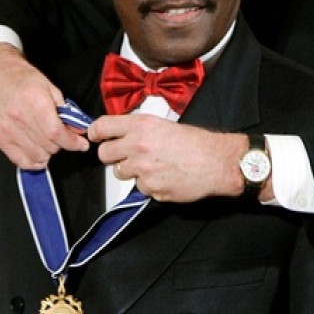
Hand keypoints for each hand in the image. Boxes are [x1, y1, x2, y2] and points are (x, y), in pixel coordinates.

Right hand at [0, 43, 88, 167]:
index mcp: (34, 102)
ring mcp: (7, 131)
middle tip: (63, 136)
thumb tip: (77, 130)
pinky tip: (38, 153)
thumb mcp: (49, 87)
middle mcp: (19, 118)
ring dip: (48, 152)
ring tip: (49, 141)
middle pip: (48, 145)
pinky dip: (33, 161)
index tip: (81, 144)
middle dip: (62, 144)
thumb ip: (65, 110)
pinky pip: (20, 160)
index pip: (56, 132)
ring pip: (37, 156)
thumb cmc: (22, 79)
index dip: (72, 142)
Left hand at [88, 114, 246, 201]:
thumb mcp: (164, 124)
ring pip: (120, 173)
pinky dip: (149, 184)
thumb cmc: (197, 142)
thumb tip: (121, 135)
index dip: (96, 132)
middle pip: (104, 154)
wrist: (217, 162)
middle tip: (127, 154)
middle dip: (113, 155)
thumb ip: (139, 129)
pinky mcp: (151, 189)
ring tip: (153, 165)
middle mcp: (138, 147)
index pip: (102, 127)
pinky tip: (165, 176)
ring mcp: (143, 170)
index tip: (96, 136)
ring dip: (132, 171)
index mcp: (141, 126)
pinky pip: (140, 188)